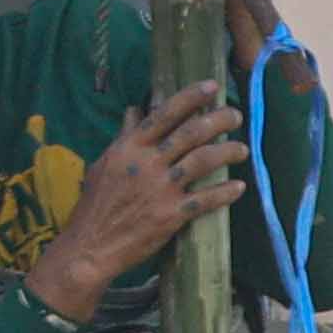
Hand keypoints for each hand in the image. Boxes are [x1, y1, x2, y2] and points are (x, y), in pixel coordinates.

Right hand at [26, 83, 247, 321]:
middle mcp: (147, 163)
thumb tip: (134, 110)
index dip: (190, 97)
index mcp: (129, 147)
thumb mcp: (104, 163)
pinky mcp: (171, 215)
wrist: (90, 245)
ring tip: (242, 149)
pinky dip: (225, 192)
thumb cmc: (96, 204)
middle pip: (190, 133)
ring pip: (203, 161)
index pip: (163, 114)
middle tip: (235, 115)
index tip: (211, 87)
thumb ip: (124, 137)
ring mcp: (160, 189)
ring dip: (228, 151)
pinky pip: (206, 199)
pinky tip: (238, 187)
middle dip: (218, 120)